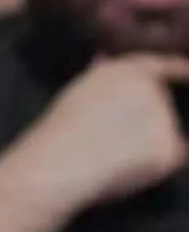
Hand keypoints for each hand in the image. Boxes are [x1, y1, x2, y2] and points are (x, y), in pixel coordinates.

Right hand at [25, 53, 188, 210]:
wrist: (59, 162)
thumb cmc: (56, 133)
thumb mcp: (74, 93)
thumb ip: (97, 77)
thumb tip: (103, 58)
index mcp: (128, 71)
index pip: (161, 66)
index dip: (176, 69)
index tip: (188, 71)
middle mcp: (154, 90)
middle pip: (159, 109)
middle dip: (143, 125)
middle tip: (106, 144)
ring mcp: (166, 118)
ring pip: (162, 138)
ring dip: (143, 150)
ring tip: (106, 160)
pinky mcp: (170, 148)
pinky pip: (166, 163)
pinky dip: (150, 171)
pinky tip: (122, 173)